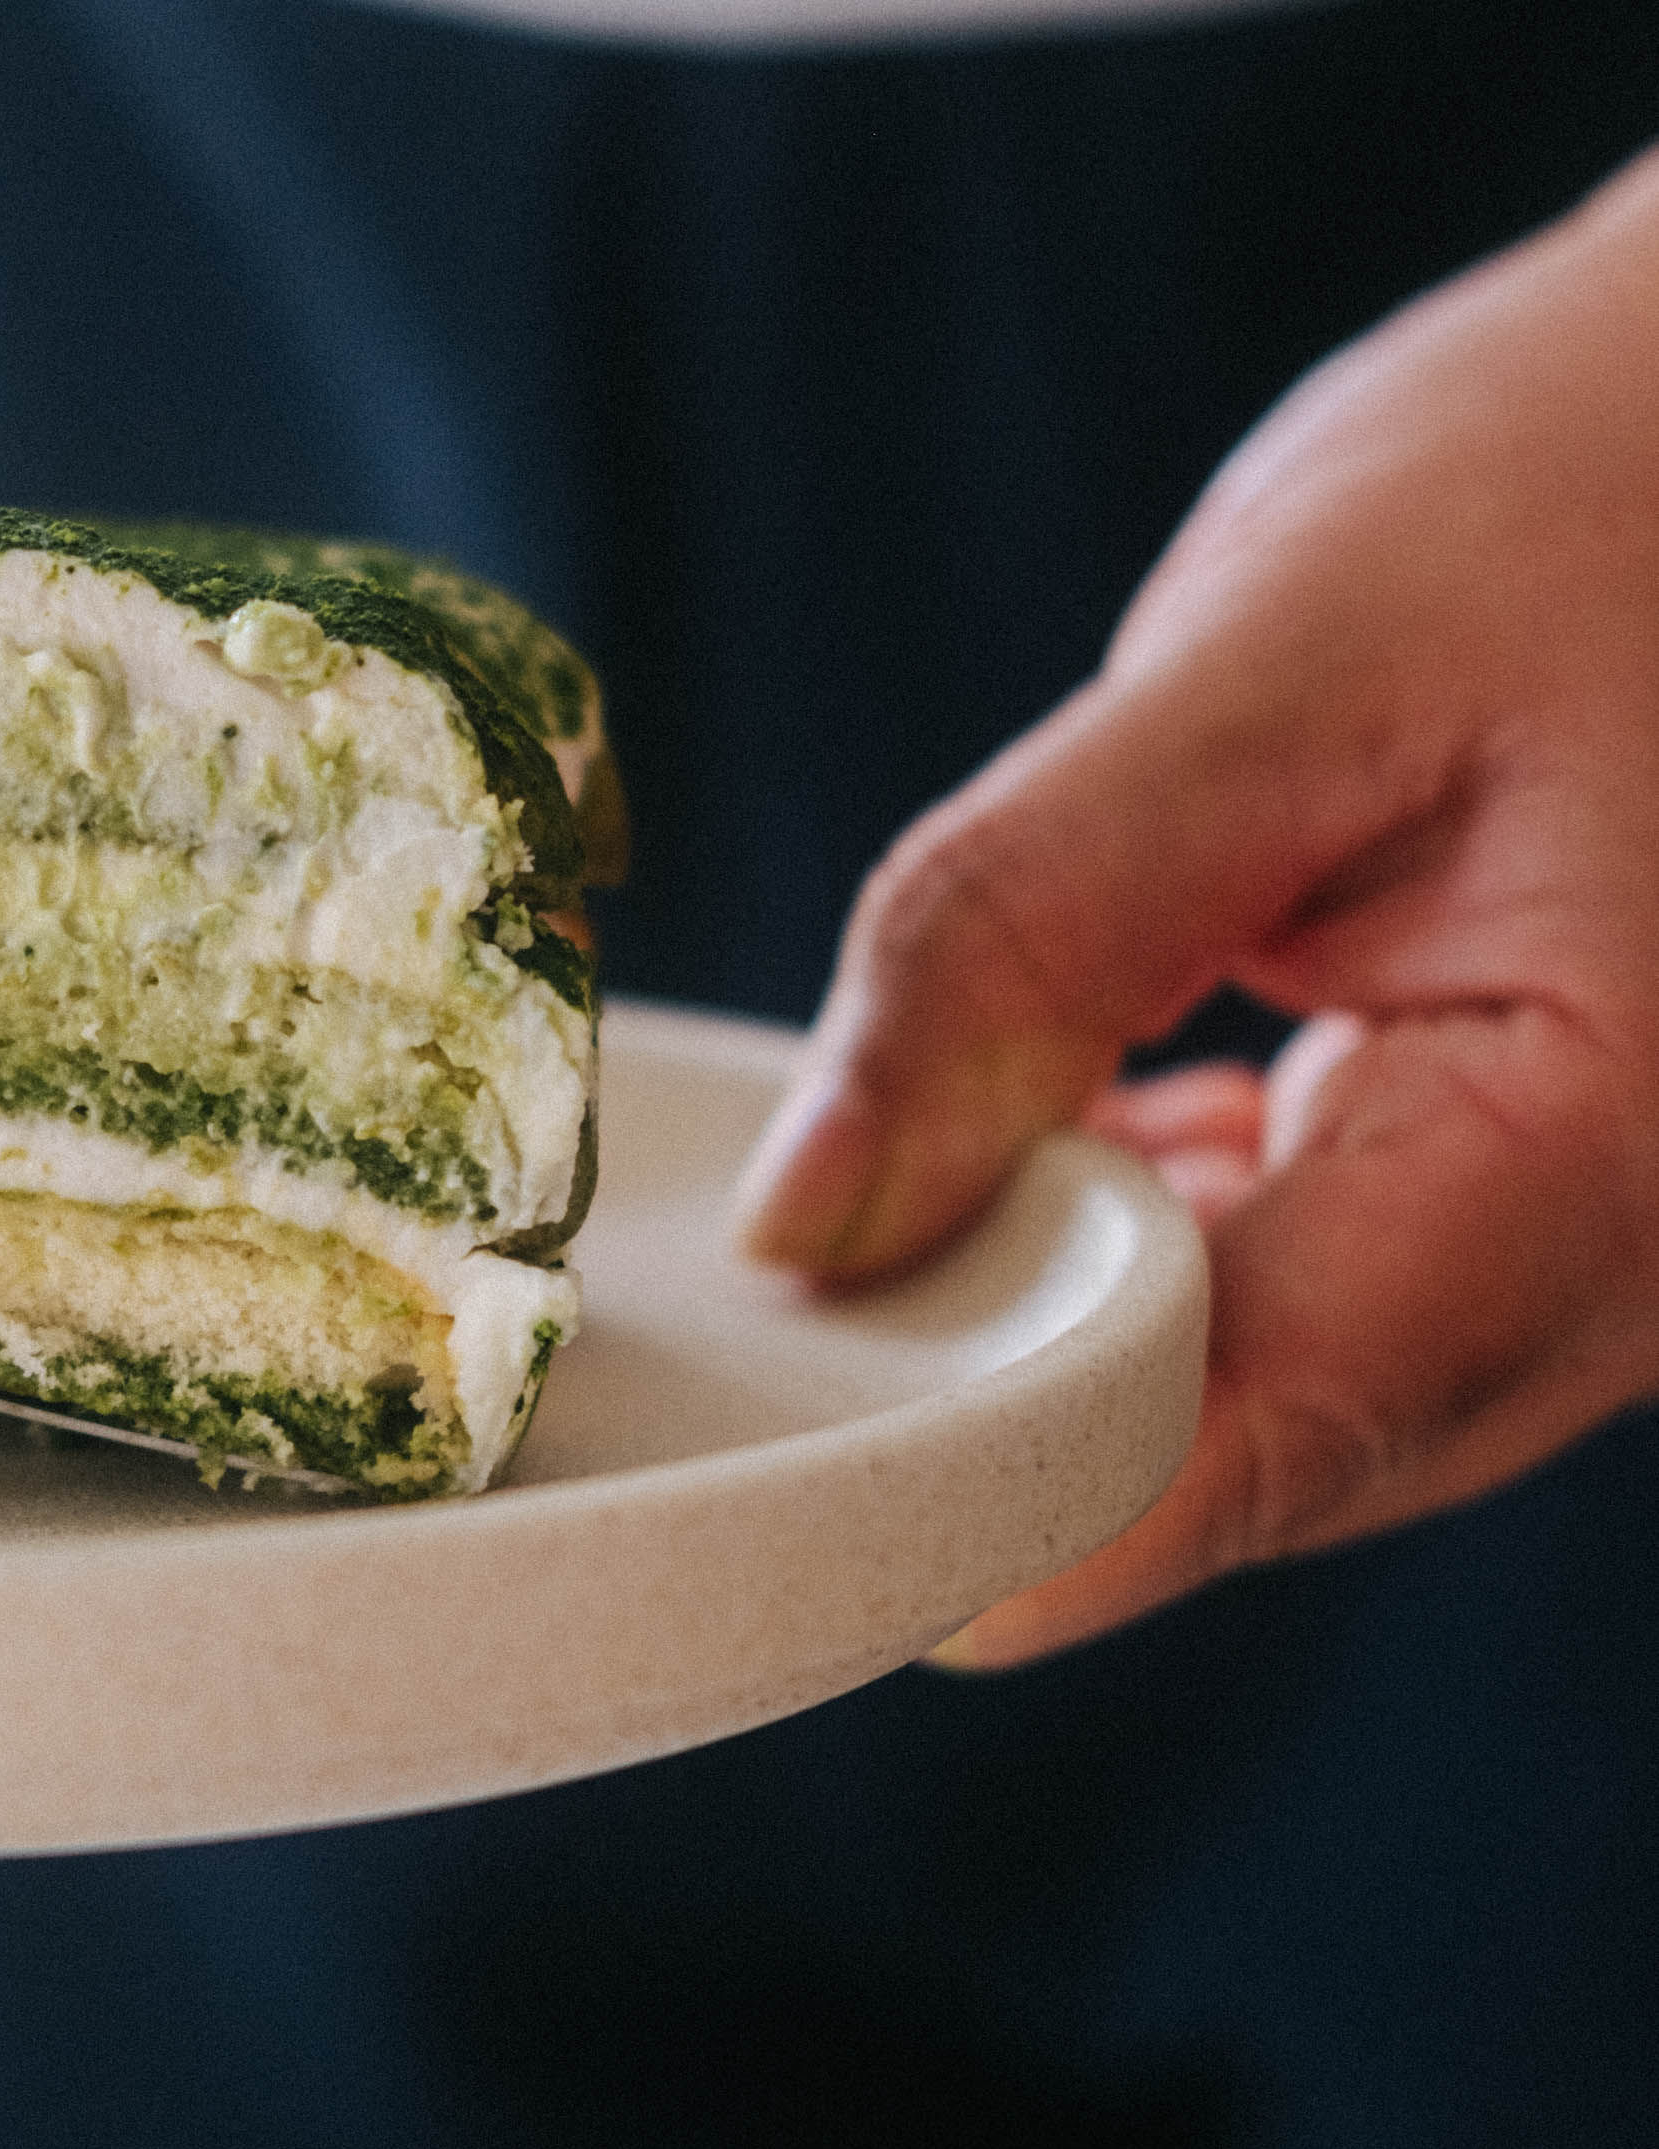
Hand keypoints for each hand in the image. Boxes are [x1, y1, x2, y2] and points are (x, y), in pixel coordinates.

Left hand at [735, 141, 1658, 1669]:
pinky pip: (1315, 1313)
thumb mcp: (1273, 669)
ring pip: (1266, 1404)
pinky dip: (1156, 1250)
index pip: (1237, 1437)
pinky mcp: (1546, 1213)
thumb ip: (1017, 937)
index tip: (753, 1471)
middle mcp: (1641, 1275)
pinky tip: (1072, 1134)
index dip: (975, 1491)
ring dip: (1065, 1318)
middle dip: (992, 1404)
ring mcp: (1605, 1263)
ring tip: (924, 1173)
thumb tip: (805, 1222)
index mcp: (1606, 1161)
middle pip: (1243, 1456)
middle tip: (775, 1309)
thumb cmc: (1579, 483)